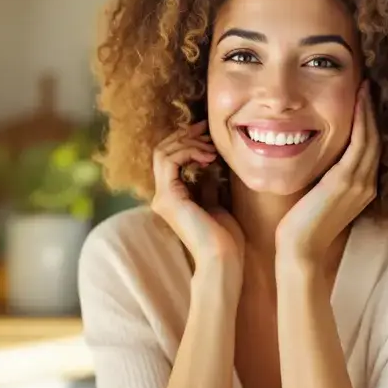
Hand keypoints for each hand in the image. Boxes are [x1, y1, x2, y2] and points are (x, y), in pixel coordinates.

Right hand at [150, 121, 244, 268]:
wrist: (223, 258)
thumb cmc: (224, 237)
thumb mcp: (215, 201)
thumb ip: (206, 183)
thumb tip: (209, 164)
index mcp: (172, 197)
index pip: (168, 157)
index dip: (185, 139)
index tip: (205, 131)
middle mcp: (162, 196)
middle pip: (162, 151)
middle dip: (185, 135)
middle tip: (205, 129)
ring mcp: (162, 197)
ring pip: (163, 152)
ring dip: (187, 142)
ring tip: (210, 145)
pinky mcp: (168, 197)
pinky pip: (170, 161)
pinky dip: (188, 152)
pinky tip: (208, 156)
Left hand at [276, 82, 378, 264]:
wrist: (300, 250)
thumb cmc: (302, 226)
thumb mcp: (319, 196)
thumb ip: (326, 178)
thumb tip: (319, 158)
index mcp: (362, 188)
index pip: (370, 148)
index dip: (368, 122)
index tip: (362, 99)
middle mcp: (366, 184)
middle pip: (376, 138)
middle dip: (372, 110)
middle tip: (367, 84)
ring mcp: (359, 183)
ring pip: (370, 137)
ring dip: (368, 110)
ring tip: (364, 86)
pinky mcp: (346, 182)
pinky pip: (359, 143)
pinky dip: (360, 120)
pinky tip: (356, 102)